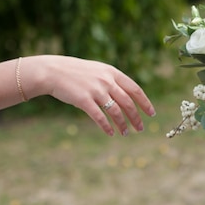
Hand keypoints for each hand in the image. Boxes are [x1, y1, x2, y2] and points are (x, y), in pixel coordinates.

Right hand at [24, 55, 155, 135]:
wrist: (53, 71)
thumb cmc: (76, 72)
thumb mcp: (98, 70)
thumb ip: (112, 80)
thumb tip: (128, 95)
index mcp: (112, 73)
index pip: (135, 89)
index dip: (145, 102)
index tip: (151, 113)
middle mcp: (107, 81)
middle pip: (128, 103)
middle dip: (136, 117)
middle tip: (141, 128)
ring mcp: (96, 90)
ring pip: (116, 111)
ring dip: (123, 124)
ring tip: (126, 133)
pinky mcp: (84, 100)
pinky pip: (99, 117)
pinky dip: (107, 126)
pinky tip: (111, 133)